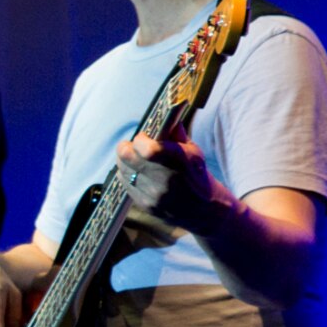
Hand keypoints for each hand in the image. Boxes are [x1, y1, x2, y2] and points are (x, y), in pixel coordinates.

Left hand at [118, 128, 234, 237]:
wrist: (204, 210)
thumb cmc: (197, 175)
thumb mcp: (193, 151)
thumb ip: (175, 134)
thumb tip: (165, 116)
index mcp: (179, 163)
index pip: (147, 148)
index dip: (140, 139)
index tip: (144, 137)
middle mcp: (164, 180)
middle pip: (126, 156)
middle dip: (127, 147)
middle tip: (134, 145)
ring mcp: (152, 195)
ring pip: (122, 169)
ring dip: (126, 160)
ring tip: (137, 158)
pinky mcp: (144, 204)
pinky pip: (124, 182)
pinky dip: (128, 173)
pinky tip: (139, 172)